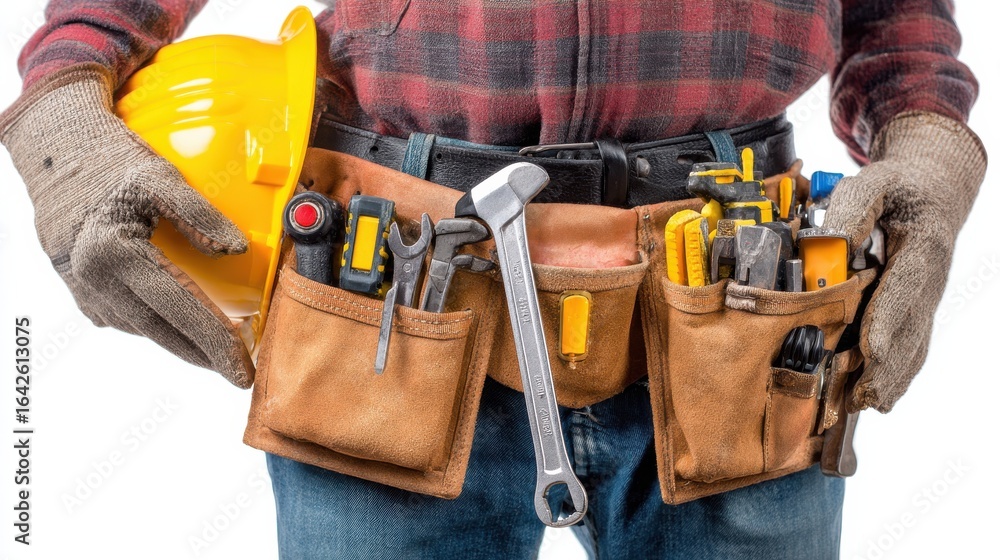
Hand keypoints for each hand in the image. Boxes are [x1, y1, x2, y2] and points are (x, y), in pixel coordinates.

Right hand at [0, 64, 254, 387]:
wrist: (54, 153)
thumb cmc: (111, 160)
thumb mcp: (158, 175)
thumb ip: (199, 212)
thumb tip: (237, 249)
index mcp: (114, 253)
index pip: (179, 309)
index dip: (215, 343)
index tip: (243, 371)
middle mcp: (95, 280)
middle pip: (162, 332)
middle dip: (206, 356)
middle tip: (243, 373)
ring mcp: (85, 290)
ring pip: (145, 329)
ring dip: (185, 343)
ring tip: (224, 350)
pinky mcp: (83, 292)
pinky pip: (130, 318)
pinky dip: (162, 325)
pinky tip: (188, 325)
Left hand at [824, 112, 986, 412]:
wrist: (933, 188)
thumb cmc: (898, 187)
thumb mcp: (872, 183)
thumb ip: (851, 210)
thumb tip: (829, 243)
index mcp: (921, 248)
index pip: (904, 291)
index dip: (888, 323)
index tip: (872, 352)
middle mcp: (929, 281)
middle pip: (910, 331)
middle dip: (887, 368)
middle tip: (862, 399)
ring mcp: (926, 298)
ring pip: (913, 346)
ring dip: (890, 379)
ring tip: (863, 406)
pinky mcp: (917, 309)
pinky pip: (910, 346)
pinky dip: (895, 373)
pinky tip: (876, 396)